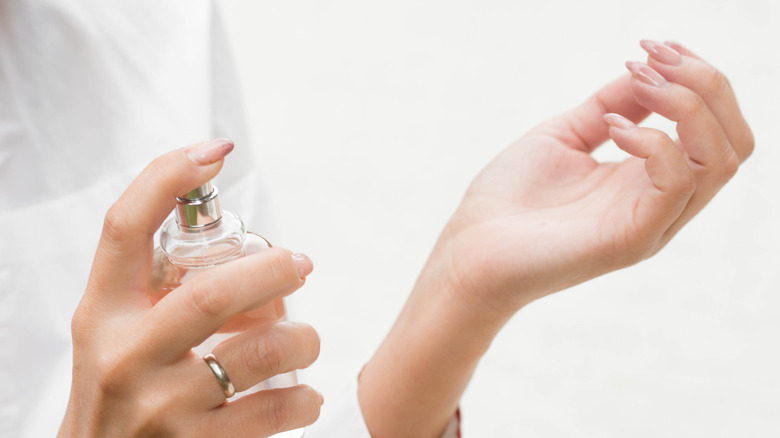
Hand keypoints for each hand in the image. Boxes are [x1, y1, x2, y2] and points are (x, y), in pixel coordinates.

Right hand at [59, 140, 321, 437]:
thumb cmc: (122, 389)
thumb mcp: (120, 332)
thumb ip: (164, 290)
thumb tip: (257, 252)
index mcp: (103, 313)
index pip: (124, 228)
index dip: (168, 178)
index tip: (214, 152)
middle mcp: (127, 356)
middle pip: (213, 293)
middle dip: (273, 270)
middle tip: (301, 264)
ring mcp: (162, 407)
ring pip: (263, 352)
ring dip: (302, 339)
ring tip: (304, 341)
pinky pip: (279, 410)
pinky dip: (306, 397)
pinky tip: (303, 394)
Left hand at [437, 40, 753, 323]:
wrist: (471, 249)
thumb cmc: (509, 198)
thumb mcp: (564, 136)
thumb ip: (611, 107)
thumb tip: (646, 72)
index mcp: (648, 179)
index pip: (714, 130)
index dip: (699, 79)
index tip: (654, 47)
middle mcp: (660, 203)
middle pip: (734, 142)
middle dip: (706, 85)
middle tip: (653, 60)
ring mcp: (651, 224)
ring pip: (719, 160)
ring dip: (686, 105)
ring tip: (638, 84)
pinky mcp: (632, 239)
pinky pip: (676, 184)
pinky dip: (653, 142)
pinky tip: (612, 130)